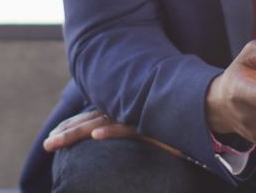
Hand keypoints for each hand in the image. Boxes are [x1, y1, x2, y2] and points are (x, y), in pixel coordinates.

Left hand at [41, 109, 190, 160]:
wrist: (208, 111)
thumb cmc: (183, 123)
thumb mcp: (155, 131)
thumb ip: (141, 132)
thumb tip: (125, 138)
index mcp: (126, 111)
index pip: (93, 117)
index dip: (73, 125)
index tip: (55, 135)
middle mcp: (128, 111)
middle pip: (89, 120)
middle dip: (66, 131)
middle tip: (46, 145)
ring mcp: (137, 116)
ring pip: (99, 124)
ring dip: (75, 132)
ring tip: (55, 142)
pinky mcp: (151, 124)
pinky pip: (127, 128)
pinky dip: (110, 131)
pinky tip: (95, 136)